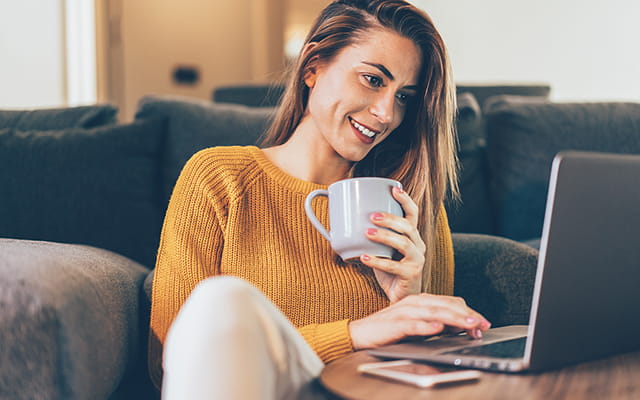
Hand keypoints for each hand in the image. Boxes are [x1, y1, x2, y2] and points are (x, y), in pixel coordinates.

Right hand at [348, 293, 491, 349]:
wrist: (360, 333)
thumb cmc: (388, 330)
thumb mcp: (416, 325)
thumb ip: (435, 323)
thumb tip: (459, 327)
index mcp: (420, 301)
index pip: (450, 303)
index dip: (468, 312)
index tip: (483, 323)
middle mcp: (414, 303)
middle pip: (446, 306)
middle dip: (467, 316)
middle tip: (483, 324)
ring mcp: (404, 312)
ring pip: (434, 313)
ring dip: (453, 319)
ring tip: (469, 324)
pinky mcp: (394, 324)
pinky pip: (412, 324)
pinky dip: (426, 326)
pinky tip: (437, 328)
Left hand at [359, 186, 424, 302]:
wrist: (400, 297)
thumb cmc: (389, 270)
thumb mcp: (380, 250)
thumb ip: (369, 236)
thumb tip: (340, 221)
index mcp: (412, 236)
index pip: (413, 214)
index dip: (405, 200)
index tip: (394, 188)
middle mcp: (419, 246)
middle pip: (408, 226)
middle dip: (390, 219)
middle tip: (371, 216)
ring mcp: (417, 261)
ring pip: (403, 243)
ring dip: (384, 236)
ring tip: (367, 232)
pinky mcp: (411, 275)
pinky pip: (394, 266)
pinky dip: (377, 261)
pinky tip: (364, 257)